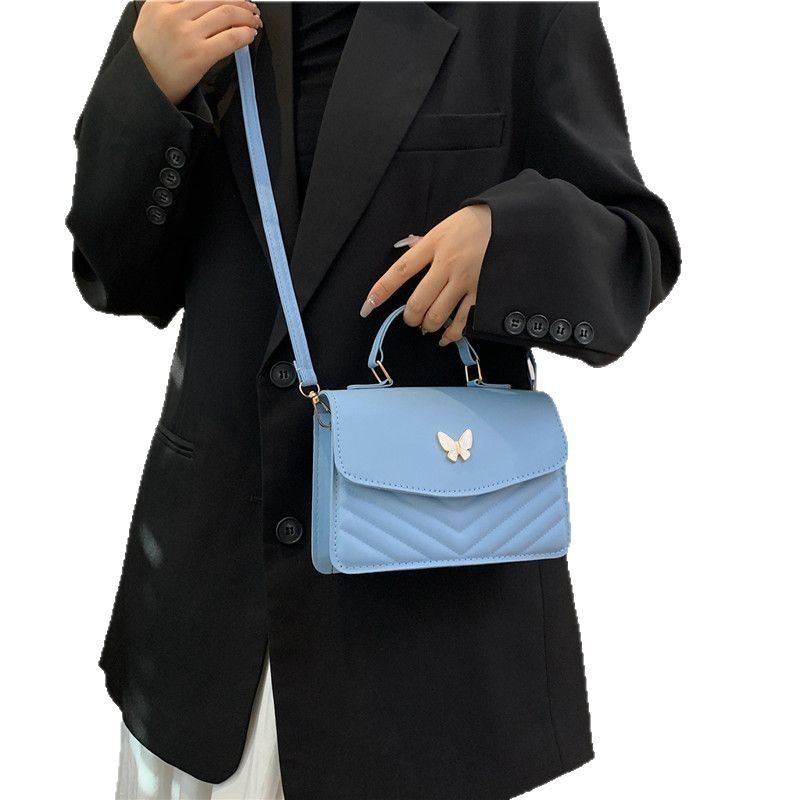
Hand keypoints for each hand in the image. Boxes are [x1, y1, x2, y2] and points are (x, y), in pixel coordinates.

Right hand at [133, 0, 262, 105]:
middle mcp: (172, 15)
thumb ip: (173, 7)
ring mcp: (186, 35)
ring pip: (226, 13)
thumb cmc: (148, 59)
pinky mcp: (198, 55)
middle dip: (239, 2)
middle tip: (249, 8)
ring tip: (253, 21)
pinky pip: (230, 38)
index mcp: (159, 3)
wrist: (143, 87)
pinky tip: (249, 34)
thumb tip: (206, 6)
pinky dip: (245, 33)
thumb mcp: (152, 21)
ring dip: (246, 15)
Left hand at [359, 204, 491, 345]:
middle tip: (411, 318)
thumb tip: (405, 255)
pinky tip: (445, 336)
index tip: (367, 306)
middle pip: (418, 303)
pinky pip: (462, 322)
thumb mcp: (442, 228)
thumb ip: (422, 246)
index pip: (400, 271)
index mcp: (434, 245)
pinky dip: (451, 334)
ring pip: (437, 316)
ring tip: (427, 325)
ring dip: (428, 326)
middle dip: (410, 317)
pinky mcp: (482, 294)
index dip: (381, 290)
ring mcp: (465, 281)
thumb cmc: (472, 225)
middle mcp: (447, 265)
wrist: (508, 222)